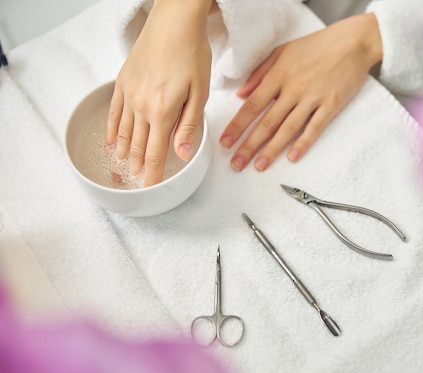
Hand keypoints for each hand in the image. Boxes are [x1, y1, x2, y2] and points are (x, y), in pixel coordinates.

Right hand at [106, 0, 212, 185]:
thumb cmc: (192, 54)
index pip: (156, 154)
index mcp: (163, 112)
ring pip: (125, 133)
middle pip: (139, 146)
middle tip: (137, 182)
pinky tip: (112, 142)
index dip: (153, 175)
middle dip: (139, 167)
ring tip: (124, 168)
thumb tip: (182, 153)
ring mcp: (129, 94)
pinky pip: (115, 113)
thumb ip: (188, 126)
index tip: (150, 190)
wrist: (174, 22)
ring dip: (125, 153)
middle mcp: (142, 106)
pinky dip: (113, 130)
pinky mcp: (122, 82)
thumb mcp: (200, 93)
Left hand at [220, 13, 382, 171]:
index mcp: (279, 74)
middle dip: (249, 145)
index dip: (237, 125)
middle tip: (236, 163)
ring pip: (288, 128)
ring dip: (272, 150)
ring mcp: (313, 98)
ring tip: (259, 166)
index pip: (252, 105)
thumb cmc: (317, 45)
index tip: (225, 142)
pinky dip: (303, 143)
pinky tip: (292, 157)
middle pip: (267, 122)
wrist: (353, 41)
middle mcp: (293, 88)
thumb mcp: (282, 51)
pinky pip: (315, 127)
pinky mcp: (331, 105)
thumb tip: (240, 94)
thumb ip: (259, 72)